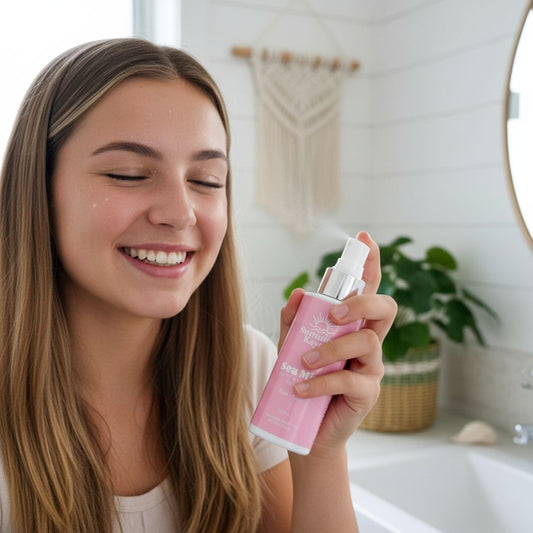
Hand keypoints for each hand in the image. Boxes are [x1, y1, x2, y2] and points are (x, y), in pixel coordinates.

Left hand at [278, 231, 396, 455]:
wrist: (306, 430)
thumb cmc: (303, 381)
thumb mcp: (292, 347)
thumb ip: (294, 321)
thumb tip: (298, 293)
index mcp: (352, 325)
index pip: (368, 288)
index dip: (369, 263)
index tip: (363, 237)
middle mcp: (368, 341)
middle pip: (385, 307)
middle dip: (362, 301)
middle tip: (334, 314)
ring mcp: (372, 366)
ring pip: (367, 341)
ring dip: (330, 348)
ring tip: (303, 362)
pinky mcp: (368, 392)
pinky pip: (350, 378)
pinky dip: (322, 382)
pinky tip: (300, 388)